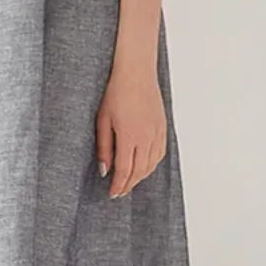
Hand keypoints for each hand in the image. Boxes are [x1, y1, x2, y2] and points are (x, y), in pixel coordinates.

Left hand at [95, 65, 166, 197]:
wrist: (136, 72)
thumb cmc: (116, 92)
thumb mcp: (103, 120)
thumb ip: (104, 147)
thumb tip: (104, 170)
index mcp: (129, 137)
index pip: (125, 170)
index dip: (118, 185)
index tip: (112, 194)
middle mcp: (146, 138)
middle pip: (139, 171)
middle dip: (129, 185)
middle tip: (119, 192)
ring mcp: (157, 132)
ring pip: (151, 164)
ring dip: (141, 177)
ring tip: (130, 183)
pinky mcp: (162, 127)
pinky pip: (160, 153)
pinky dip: (152, 164)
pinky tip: (145, 166)